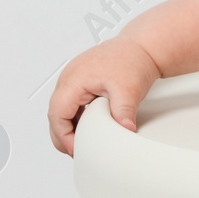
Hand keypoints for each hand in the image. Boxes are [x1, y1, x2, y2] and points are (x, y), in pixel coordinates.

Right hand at [47, 37, 160, 157]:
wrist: (143, 45)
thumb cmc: (133, 60)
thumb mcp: (128, 89)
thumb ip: (123, 111)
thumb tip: (125, 130)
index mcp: (73, 80)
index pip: (57, 115)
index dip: (64, 136)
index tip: (76, 150)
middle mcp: (68, 78)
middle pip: (55, 114)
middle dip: (63, 135)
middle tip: (78, 152)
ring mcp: (73, 77)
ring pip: (62, 108)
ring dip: (69, 126)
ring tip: (83, 142)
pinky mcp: (81, 79)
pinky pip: (71, 102)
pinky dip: (76, 116)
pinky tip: (88, 127)